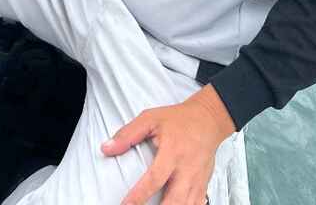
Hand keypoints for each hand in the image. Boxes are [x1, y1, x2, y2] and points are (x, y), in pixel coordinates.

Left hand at [102, 86, 235, 204]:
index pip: (154, 179)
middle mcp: (186, 170)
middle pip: (174, 201)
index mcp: (172, 152)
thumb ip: (128, 134)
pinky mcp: (203, 186)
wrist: (208, 119)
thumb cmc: (179, 119)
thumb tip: (107, 148)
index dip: (138, 196)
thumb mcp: (151, 118)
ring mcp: (197, 181)